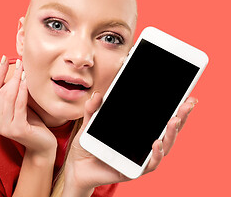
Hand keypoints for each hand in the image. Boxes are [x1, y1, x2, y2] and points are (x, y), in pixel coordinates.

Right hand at [0, 57, 56, 156]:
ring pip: (9, 97)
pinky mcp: (17, 129)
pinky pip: (19, 105)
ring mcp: (4, 127)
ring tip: (24, 69)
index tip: (4, 58)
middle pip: (1, 92)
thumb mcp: (19, 107)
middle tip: (20, 62)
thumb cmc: (32, 123)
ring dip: (16, 81)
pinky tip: (26, 81)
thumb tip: (15, 70)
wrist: (42, 146)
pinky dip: (22, 91)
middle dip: (11, 75)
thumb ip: (12, 94)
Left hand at [63, 92, 197, 193]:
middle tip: (188, 103)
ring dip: (171, 134)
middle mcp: (143, 144)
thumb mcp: (89, 124)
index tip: (186, 96)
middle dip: (180, 117)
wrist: (77, 166)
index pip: (160, 119)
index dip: (175, 109)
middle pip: (167, 130)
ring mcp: (140, 157)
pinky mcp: (134, 171)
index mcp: (137, 131)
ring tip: (175, 120)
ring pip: (163, 147)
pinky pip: (149, 164)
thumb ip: (92, 109)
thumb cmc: (87, 145)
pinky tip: (157, 143)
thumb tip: (98, 94)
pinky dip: (155, 154)